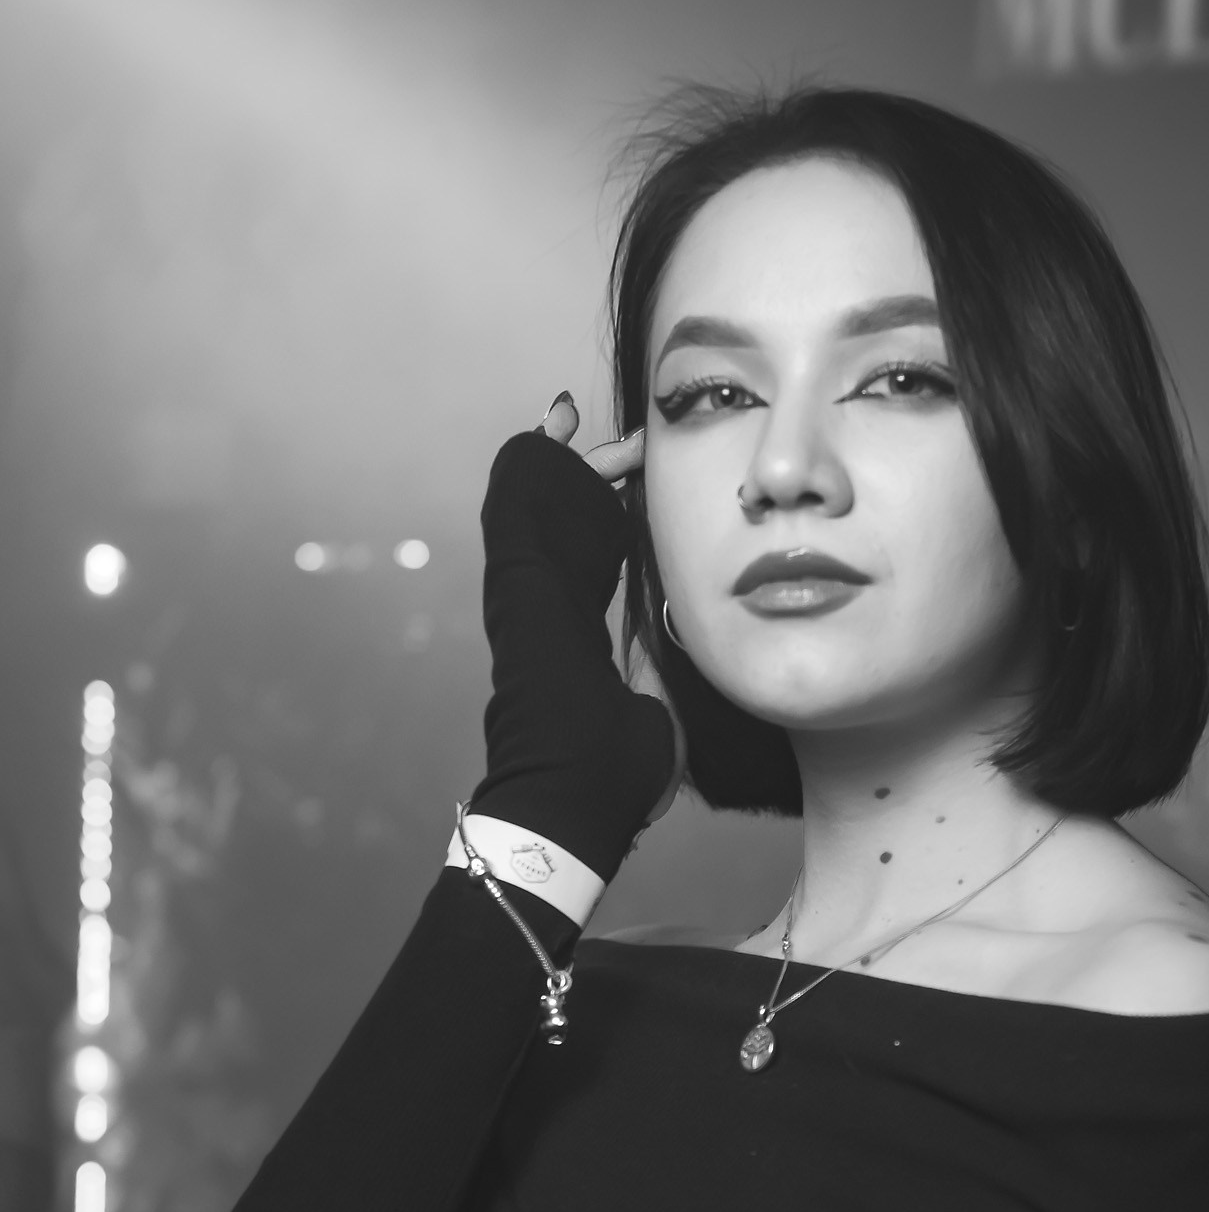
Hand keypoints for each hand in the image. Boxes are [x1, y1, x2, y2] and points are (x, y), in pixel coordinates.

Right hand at [470, 401, 677, 881]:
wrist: (573, 800)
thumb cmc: (612, 781)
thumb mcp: (660, 713)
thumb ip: (667, 671)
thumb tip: (691, 637)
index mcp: (577, 641)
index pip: (594, 568)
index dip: (610, 525)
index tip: (633, 489)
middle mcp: (547, 616)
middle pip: (563, 528)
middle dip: (587, 476)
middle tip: (621, 436)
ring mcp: (526, 604)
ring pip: (534, 515)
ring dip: (556, 462)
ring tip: (571, 411)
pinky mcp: (516, 593)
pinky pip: (515, 516)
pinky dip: (528, 471)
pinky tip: (548, 424)